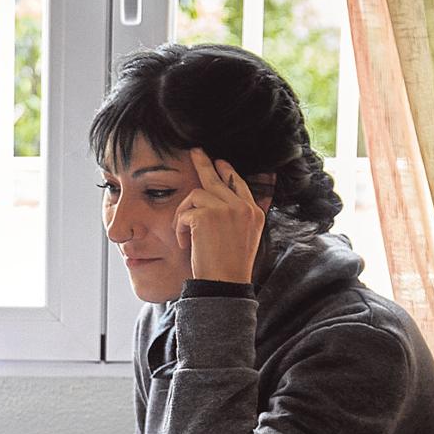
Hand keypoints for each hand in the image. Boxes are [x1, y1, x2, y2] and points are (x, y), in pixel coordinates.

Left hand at [174, 148, 267, 283]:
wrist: (225, 283)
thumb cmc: (229, 267)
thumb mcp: (242, 239)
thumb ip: (237, 218)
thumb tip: (224, 204)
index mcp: (254, 213)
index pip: (240, 184)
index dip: (228, 172)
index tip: (219, 162)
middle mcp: (243, 207)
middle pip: (218, 179)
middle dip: (204, 164)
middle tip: (194, 151)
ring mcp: (226, 209)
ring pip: (196, 195)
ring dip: (183, 213)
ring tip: (183, 233)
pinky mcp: (207, 216)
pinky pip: (184, 212)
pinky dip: (179, 228)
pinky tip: (185, 243)